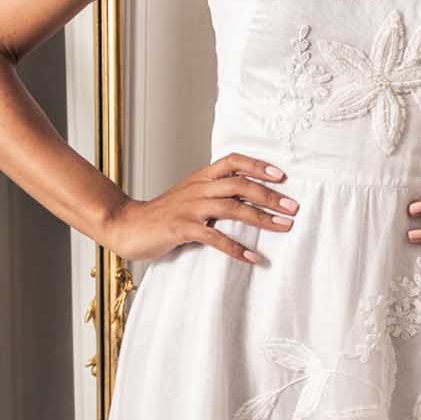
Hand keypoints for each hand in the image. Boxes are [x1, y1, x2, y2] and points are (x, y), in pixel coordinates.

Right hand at [99, 153, 296, 266]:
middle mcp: (198, 189)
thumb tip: (246, 198)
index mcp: (201, 178)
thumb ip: (214, 193)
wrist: (127, 225)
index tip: (282, 176)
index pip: (233, 161)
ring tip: (284, 227)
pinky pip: (215, 237)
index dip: (258, 165)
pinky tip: (253, 258)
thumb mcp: (190, 196)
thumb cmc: (162, 214)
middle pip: (240, 185)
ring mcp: (190, 208)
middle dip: (270, 195)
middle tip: (293, 207)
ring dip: (262, 218)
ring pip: (233, 208)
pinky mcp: (182, 229)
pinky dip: (236, 248)